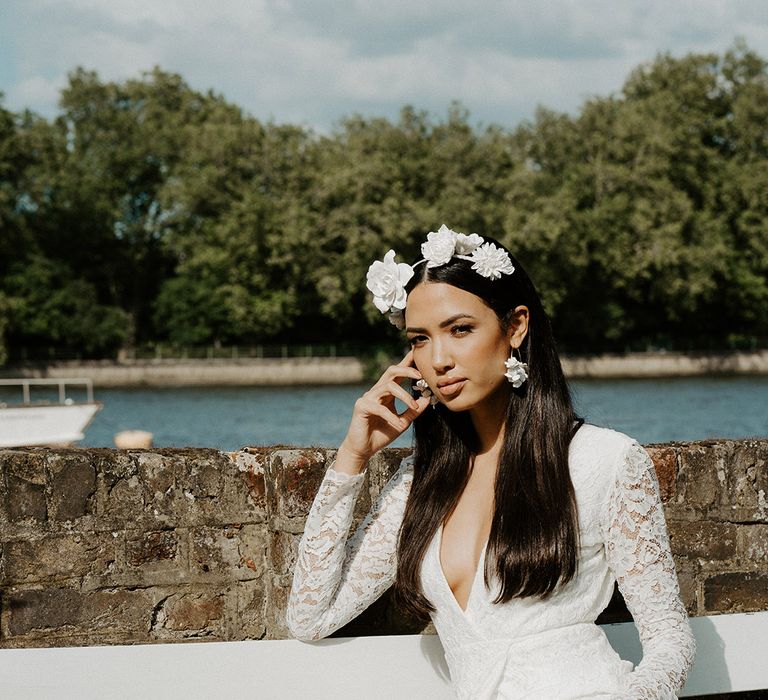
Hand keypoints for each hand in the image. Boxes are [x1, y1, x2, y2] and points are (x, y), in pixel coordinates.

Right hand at [336, 350, 430, 472]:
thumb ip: (413, 411)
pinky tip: (398, 424)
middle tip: (421, 377)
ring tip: (413, 406)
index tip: (417, 353)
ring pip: (388, 386)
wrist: (363, 450)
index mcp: (387, 393)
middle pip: (391, 371)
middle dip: (407, 370)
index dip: (407, 362)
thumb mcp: (402, 422)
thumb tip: (427, 399)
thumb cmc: (381, 435)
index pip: (398, 373)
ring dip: (404, 395)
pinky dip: (391, 416)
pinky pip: (379, 407)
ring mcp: (368, 397)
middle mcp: (377, 391)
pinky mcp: (361, 407)